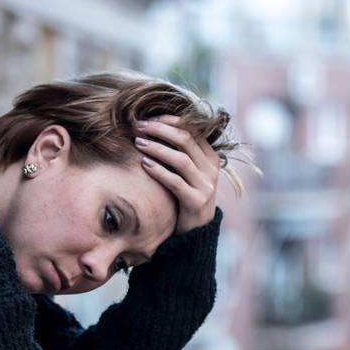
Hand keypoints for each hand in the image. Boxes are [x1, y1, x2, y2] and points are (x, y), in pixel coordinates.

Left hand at [135, 115, 220, 234]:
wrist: (196, 232)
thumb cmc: (184, 197)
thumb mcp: (187, 172)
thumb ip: (179, 152)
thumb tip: (152, 127)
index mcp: (211, 157)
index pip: (192, 129)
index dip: (169, 120)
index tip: (148, 117)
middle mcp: (211, 169)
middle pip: (186, 139)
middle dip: (160, 129)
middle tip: (139, 126)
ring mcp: (206, 186)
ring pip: (181, 159)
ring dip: (157, 148)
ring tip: (138, 142)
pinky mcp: (196, 202)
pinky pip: (176, 182)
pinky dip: (159, 171)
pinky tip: (144, 164)